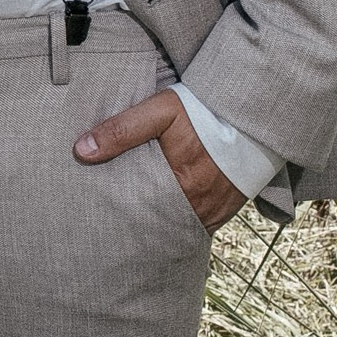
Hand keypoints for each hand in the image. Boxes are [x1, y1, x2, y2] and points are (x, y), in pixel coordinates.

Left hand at [72, 89, 246, 229]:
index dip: (118, 213)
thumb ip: (123, 129)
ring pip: (175, 226)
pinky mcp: (225, 210)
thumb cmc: (207, 110)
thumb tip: (81, 150)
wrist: (255, 112)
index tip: (98, 214)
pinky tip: (163, 212)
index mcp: (180, 186)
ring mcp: (214, 212)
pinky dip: (179, 219)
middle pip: (156, 223)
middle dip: (135, 221)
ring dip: (157, 221)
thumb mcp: (162, 110)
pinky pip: (196, 224)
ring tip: (134, 218)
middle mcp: (198, 206)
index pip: (137, 211)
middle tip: (110, 222)